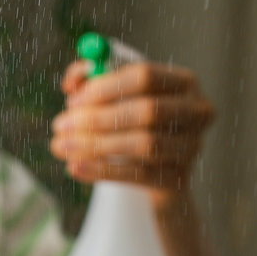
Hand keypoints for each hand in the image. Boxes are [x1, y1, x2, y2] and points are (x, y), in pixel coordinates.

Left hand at [50, 59, 214, 206]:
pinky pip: (138, 176)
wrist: (155, 174)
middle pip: (148, 111)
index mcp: (182, 82)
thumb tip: (72, 82)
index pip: (145, 76)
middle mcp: (196, 112)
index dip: (106, 86)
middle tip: (60, 125)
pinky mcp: (178, 179)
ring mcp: (191, 147)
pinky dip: (102, 171)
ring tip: (61, 147)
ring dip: (96, 145)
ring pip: (143, 145)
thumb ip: (92, 79)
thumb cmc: (132, 124)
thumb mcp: (115, 96)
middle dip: (98, 118)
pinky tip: (74, 167)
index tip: (72, 99)